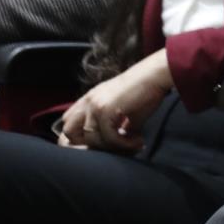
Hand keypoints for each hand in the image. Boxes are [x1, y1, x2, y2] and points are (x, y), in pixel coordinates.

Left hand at [56, 49, 172, 153]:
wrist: (156, 75)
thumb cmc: (144, 91)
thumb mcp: (121, 109)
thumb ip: (111, 126)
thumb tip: (115, 148)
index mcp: (88, 100)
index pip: (68, 125)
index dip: (79, 140)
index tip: (101, 147)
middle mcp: (87, 102)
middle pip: (69, 132)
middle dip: (87, 145)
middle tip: (110, 149)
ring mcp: (94, 105)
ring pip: (90, 139)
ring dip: (112, 148)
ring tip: (131, 146)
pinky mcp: (105, 109)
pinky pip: (109, 137)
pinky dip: (124, 144)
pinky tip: (137, 141)